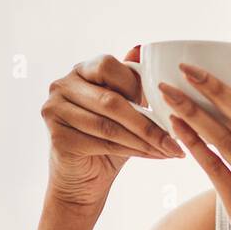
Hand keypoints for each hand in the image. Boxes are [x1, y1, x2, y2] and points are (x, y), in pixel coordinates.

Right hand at [41, 48, 182, 211]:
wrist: (83, 181)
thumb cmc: (108, 141)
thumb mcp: (124, 108)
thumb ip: (130, 82)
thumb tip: (141, 47)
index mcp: (79, 70)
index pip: (108, 66)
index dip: (136, 85)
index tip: (164, 104)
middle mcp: (61, 85)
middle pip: (110, 100)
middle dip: (147, 121)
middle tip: (176, 137)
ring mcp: (54, 110)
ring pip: (109, 125)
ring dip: (145, 139)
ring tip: (170, 149)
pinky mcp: (57, 137)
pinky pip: (103, 143)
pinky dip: (134, 151)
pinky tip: (154, 156)